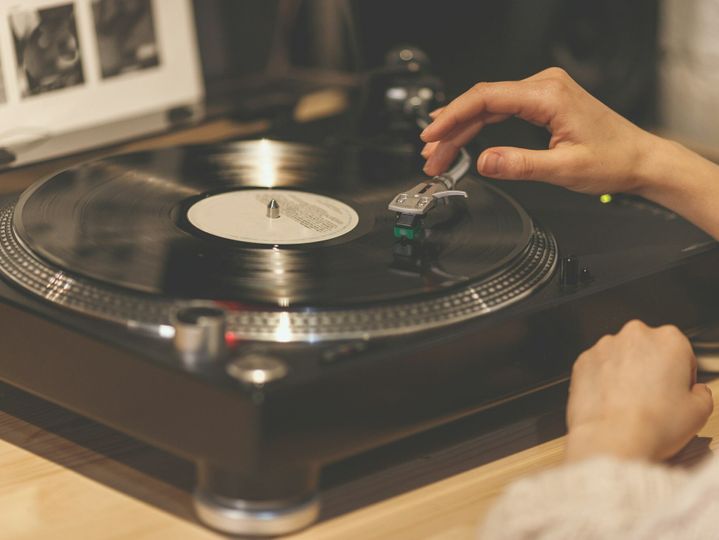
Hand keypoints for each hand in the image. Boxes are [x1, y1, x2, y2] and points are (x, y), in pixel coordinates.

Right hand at [421, 67, 718, 238]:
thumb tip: (484, 162)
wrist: (640, 159)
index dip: (452, 116)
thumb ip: (520, 165)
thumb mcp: (564, 168)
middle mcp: (544, 86)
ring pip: (488, 107)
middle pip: (481, 102)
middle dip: (451, 130)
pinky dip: (479, 127)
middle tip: (430, 156)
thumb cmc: (613, 160)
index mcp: (548, 94)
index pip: (486, 98)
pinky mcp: (542, 103)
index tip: (432, 135)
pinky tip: (462, 139)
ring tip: (439, 154)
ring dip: (462, 130)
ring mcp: (543, 92)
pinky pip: (501, 110)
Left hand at [565, 320, 713, 461]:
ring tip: (629, 403)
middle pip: (648, 350)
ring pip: (620, 357)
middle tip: (652, 398)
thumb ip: (702, 393)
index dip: (680, 374)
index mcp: (669, 340)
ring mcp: (605, 346)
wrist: (612, 438)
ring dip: (625, 373)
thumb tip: (697, 392)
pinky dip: (602, 380)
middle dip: (650, 369)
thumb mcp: (699, 412)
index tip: (676, 390)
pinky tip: (611, 402)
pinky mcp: (582, 360)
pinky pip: (597, 367)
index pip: (681, 351)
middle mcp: (635, 335)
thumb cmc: (654, 424)